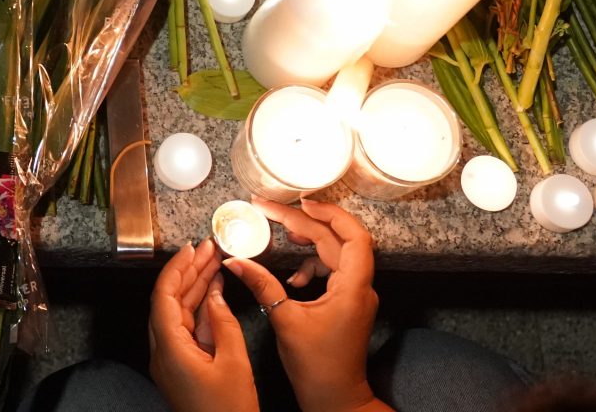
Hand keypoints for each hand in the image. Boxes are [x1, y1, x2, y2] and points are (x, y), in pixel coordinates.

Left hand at [148, 240, 258, 411]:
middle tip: (208, 248)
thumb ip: (224, 324)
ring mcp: (171, 359)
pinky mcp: (182, 366)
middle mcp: (163, 351)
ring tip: (214, 262)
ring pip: (179, 313)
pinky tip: (214, 292)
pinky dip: (200, 309)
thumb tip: (216, 296)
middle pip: (170, 300)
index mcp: (169, 348)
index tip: (192, 247)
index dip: (177, 267)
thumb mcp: (233, 363)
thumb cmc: (229, 411)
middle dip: (189, 271)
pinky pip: (187, 329)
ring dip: (195, 287)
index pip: (164, 295)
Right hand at [224, 199, 385, 411]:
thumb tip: (235, 260)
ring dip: (310, 240)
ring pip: (336, 252)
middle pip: (338, 239)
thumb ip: (262, 284)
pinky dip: (312, 264)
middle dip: (305, 221)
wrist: (335, 398)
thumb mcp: (284, 320)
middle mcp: (360, 287)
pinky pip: (333, 270)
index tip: (299, 202)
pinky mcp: (347, 302)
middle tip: (272, 210)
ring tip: (283, 234)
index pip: (352, 236)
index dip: (329, 214)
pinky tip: (292, 276)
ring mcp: (356, 294)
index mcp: (353, 288)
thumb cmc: (317, 366)